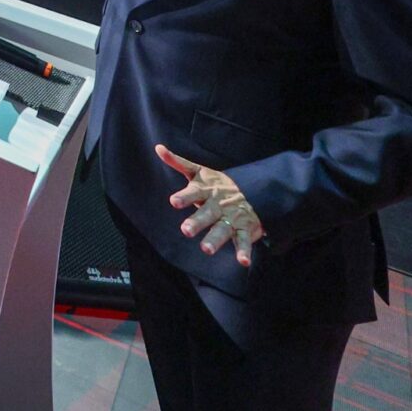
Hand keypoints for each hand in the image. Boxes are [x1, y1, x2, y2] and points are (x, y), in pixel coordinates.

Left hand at [157, 144, 264, 265]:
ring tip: (205, 249)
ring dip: (215, 240)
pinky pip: (245, 241)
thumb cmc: (218, 184)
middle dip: (197, 222)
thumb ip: (178, 162)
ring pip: (223, 230)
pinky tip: (243, 262)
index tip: (173, 202)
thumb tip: (158, 148)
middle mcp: (219, 205)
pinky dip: (245, 252)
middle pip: (207, 214)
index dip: (184, 197)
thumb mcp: (199, 172)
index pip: (194, 193)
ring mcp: (232, 218)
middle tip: (185, 230)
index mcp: (206, 191)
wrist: (253, 190)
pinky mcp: (245, 229)